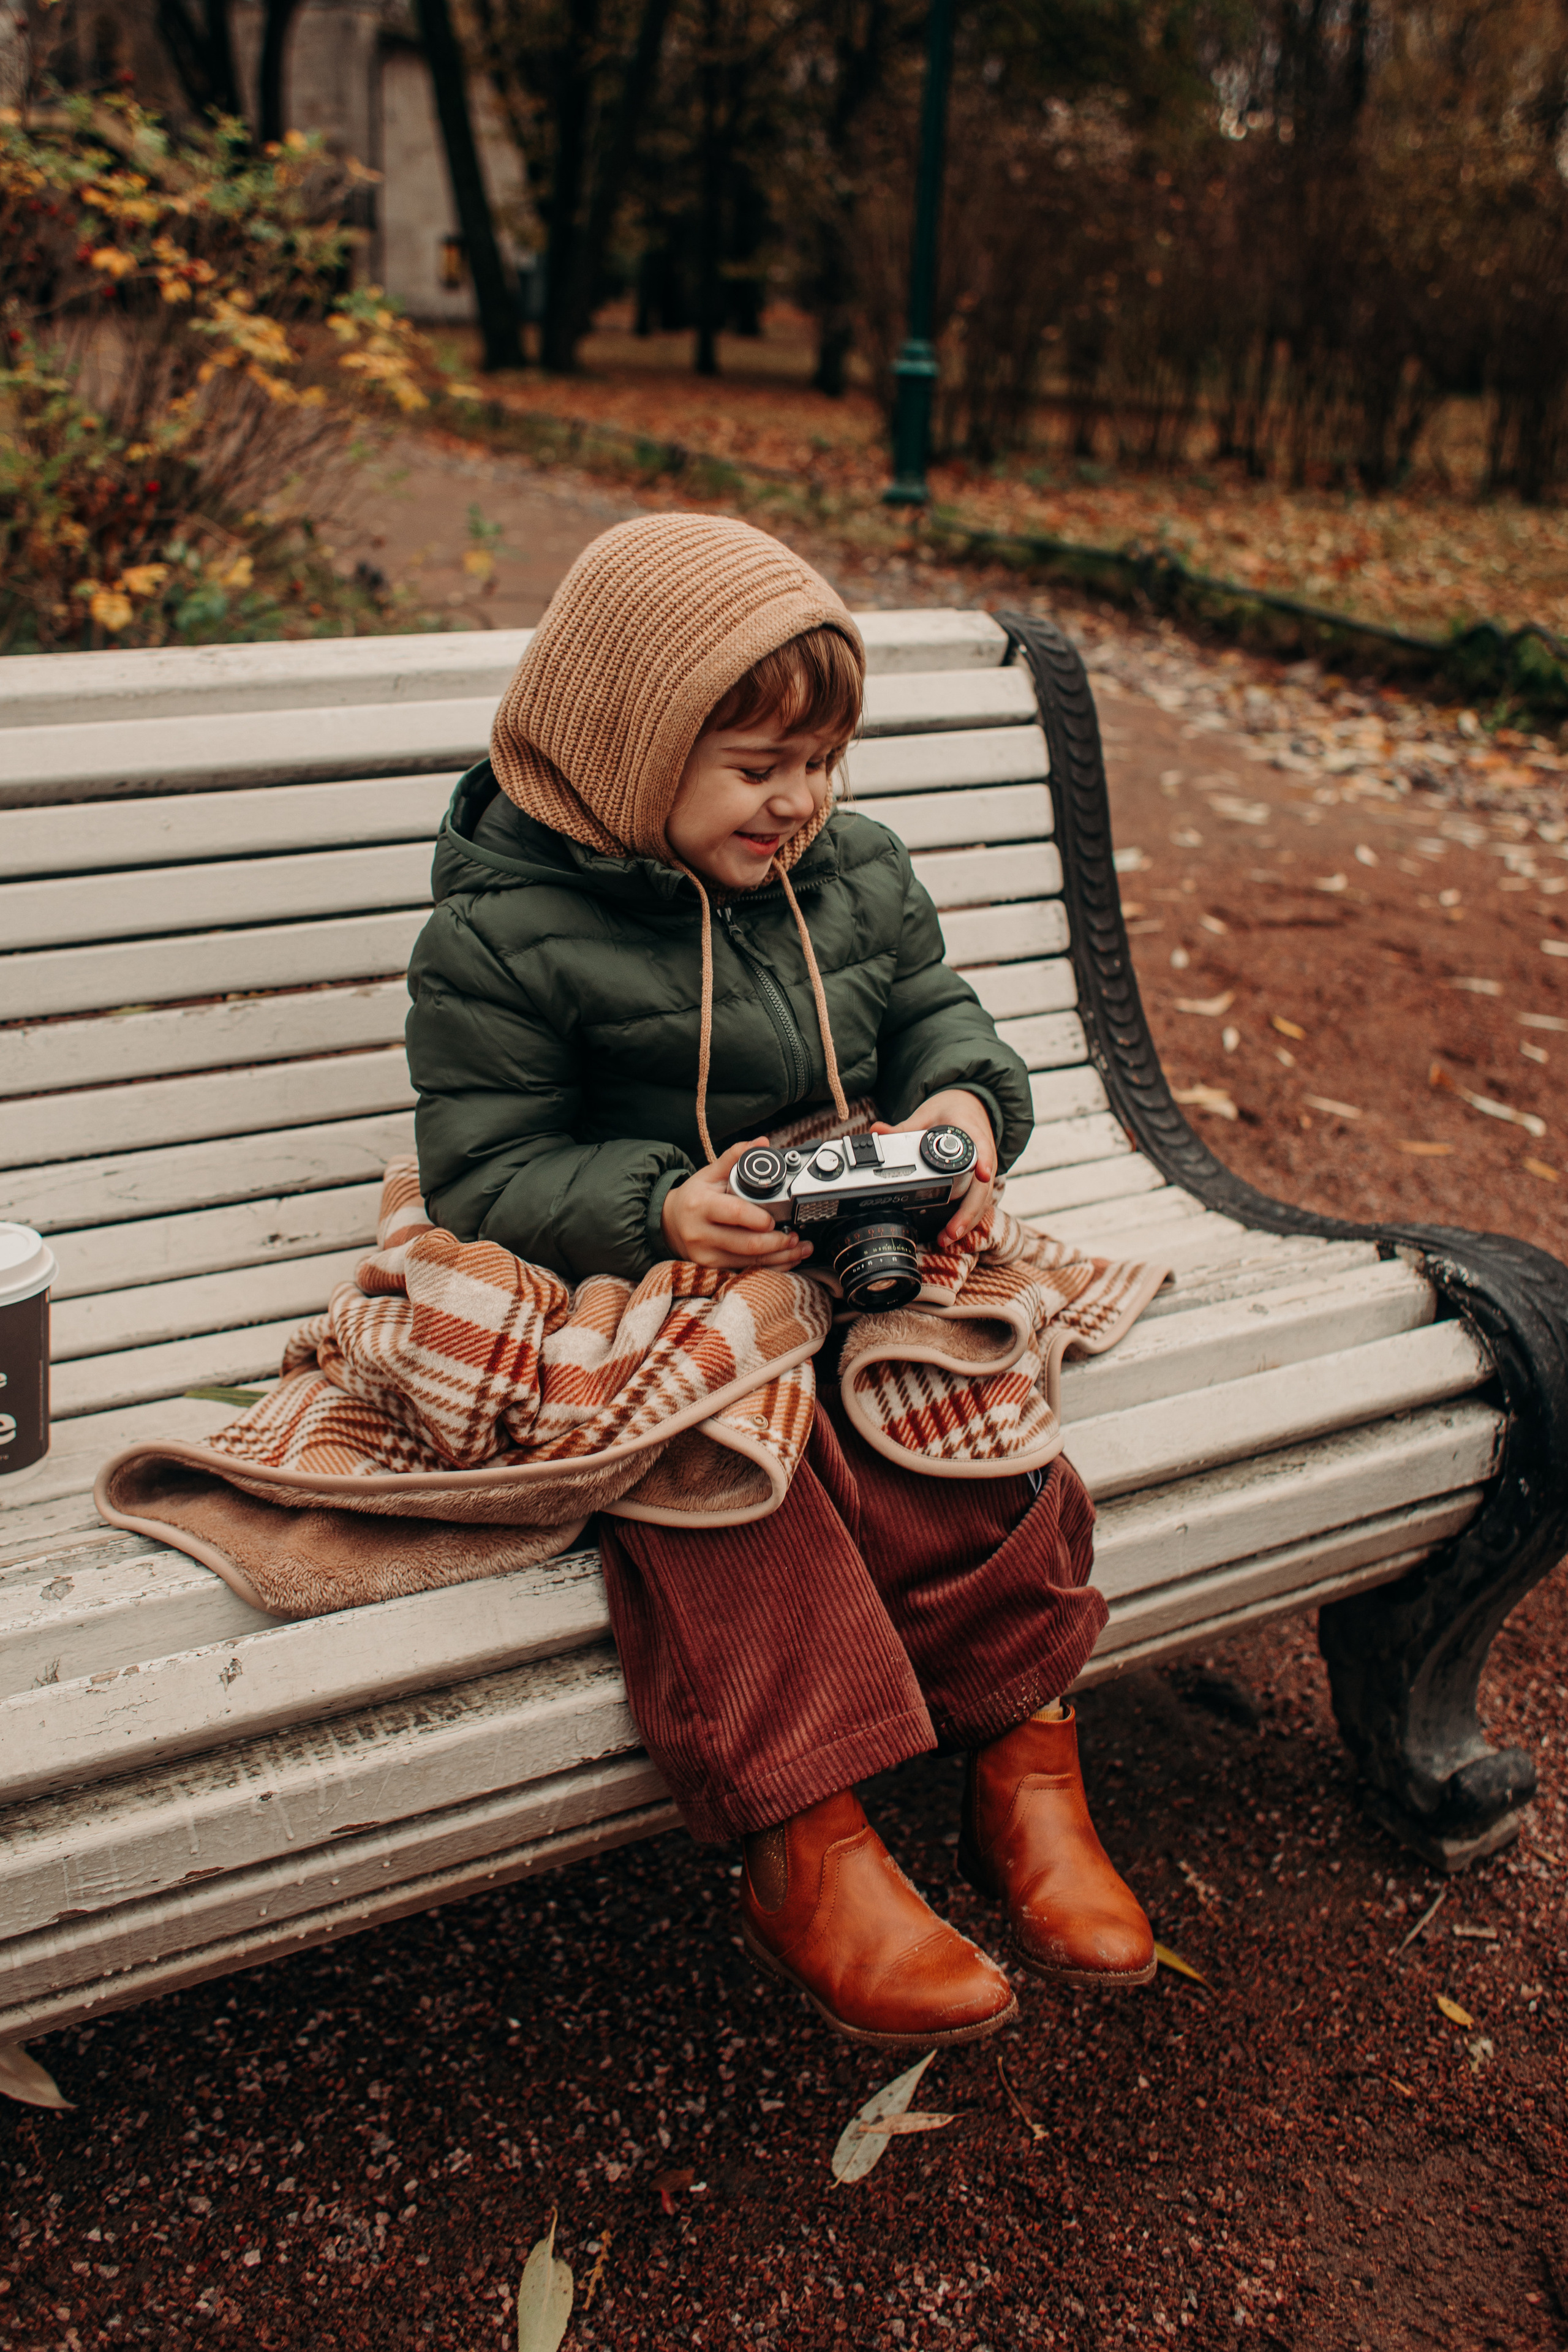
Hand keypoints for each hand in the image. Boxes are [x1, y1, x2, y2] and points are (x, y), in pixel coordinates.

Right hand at [660, 1138, 813, 1271]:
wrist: (669, 1223)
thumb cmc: (694, 1197)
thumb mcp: (709, 1173)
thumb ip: (735, 1156)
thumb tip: (762, 1143)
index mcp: (702, 1205)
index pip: (735, 1213)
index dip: (759, 1218)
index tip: (774, 1219)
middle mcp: (701, 1233)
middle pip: (747, 1244)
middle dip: (777, 1242)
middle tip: (795, 1235)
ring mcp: (706, 1255)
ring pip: (750, 1262)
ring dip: (780, 1257)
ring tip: (799, 1248)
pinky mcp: (712, 1269)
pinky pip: (747, 1271)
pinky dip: (771, 1268)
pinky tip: (787, 1260)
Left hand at [871, 1088, 997, 1250]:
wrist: (972, 1107)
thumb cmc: (951, 1112)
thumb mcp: (926, 1115)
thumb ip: (903, 1127)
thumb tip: (877, 1130)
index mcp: (970, 1132)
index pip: (981, 1145)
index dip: (983, 1160)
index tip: (983, 1174)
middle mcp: (983, 1153)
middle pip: (982, 1186)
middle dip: (968, 1211)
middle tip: (952, 1231)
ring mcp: (985, 1168)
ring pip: (982, 1199)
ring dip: (968, 1220)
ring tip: (948, 1237)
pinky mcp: (982, 1180)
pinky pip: (979, 1201)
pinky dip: (968, 1218)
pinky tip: (953, 1232)